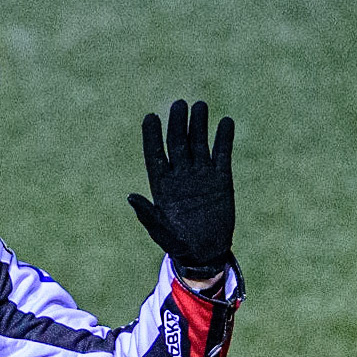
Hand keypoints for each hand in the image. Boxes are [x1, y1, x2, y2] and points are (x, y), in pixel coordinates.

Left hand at [128, 100, 234, 279]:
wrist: (205, 252)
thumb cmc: (178, 244)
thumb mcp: (161, 232)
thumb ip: (148, 214)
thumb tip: (130, 197)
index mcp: (162, 185)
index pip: (155, 154)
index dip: (152, 136)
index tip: (150, 117)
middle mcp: (180, 175)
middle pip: (177, 143)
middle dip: (177, 124)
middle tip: (179, 104)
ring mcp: (201, 175)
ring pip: (198, 143)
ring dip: (199, 125)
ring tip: (200, 106)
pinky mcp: (221, 179)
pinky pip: (221, 154)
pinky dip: (223, 139)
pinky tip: (225, 122)